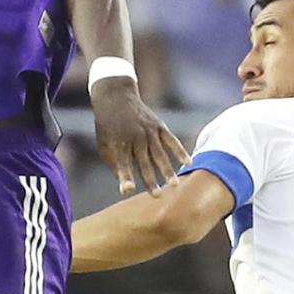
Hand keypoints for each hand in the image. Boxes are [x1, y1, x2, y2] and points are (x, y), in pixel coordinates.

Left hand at [90, 79, 189, 194]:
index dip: (125, 176)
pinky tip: (188, 162)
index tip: (128, 189)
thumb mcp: (105, 145)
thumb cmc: (108, 127)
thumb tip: (127, 187)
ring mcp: (149, 131)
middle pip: (144, 163)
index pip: (122, 164)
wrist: (116, 97)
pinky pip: (172, 140)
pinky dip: (180, 151)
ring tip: (175, 185)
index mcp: (119, 144)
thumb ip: (115, 165)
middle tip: (158, 196)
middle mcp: (135, 138)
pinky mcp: (159, 126)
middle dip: (151, 179)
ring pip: (160, 154)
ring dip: (168, 170)